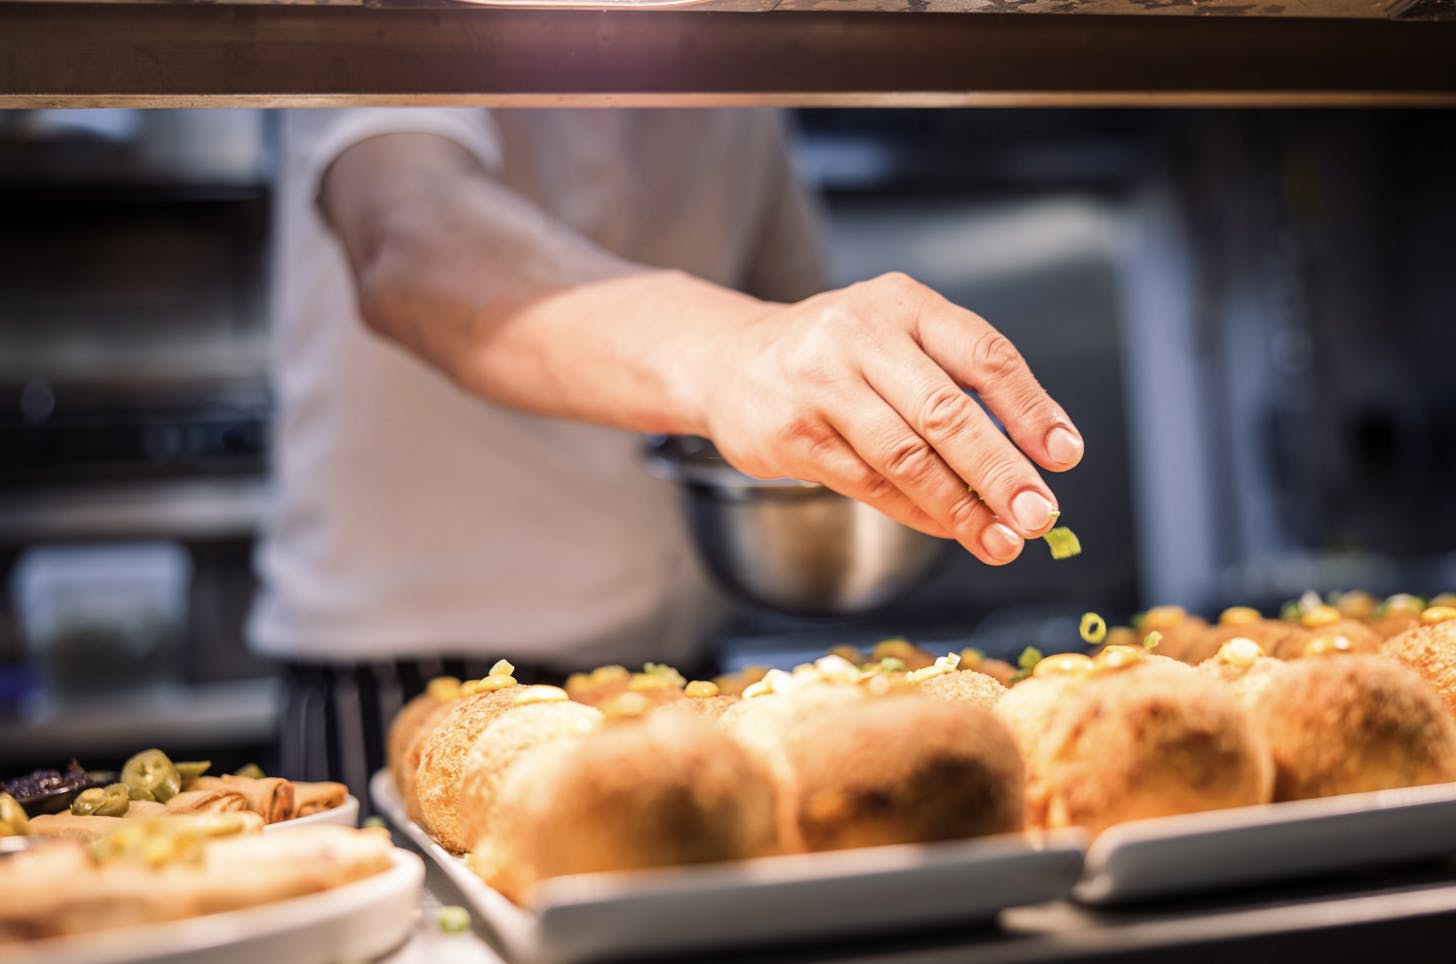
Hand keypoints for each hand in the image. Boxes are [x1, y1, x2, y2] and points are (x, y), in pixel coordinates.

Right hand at [699, 272, 1083, 565]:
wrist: (728, 361)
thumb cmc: (833, 355)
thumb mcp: (895, 340)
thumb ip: (955, 385)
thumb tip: (1031, 464)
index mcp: (904, 304)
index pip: (983, 355)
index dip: (1031, 409)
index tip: (1064, 455)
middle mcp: (862, 335)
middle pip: (948, 413)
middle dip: (1002, 472)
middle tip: (1040, 515)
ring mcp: (823, 385)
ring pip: (907, 457)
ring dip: (961, 507)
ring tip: (1001, 540)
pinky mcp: (795, 435)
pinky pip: (869, 483)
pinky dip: (917, 512)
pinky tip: (949, 527)